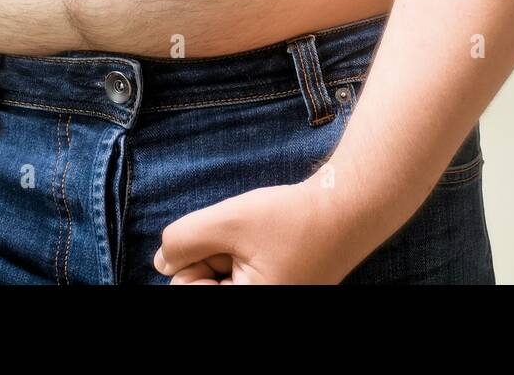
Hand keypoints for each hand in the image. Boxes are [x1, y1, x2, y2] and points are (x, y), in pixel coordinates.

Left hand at [153, 180, 368, 283]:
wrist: (351, 208)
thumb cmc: (294, 218)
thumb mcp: (227, 221)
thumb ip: (182, 241)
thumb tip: (162, 261)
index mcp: (249, 305)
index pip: (185, 290)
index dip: (194, 261)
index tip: (227, 242)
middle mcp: (262, 304)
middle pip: (203, 286)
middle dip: (213, 256)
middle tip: (248, 238)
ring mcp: (273, 295)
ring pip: (222, 277)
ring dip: (229, 253)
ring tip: (261, 237)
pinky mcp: (280, 288)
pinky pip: (242, 275)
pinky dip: (244, 255)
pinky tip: (270, 243)